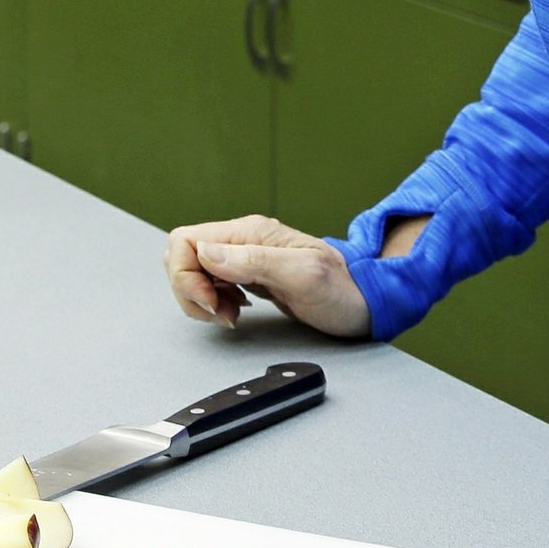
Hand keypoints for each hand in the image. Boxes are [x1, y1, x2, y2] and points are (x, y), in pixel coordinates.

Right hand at [164, 216, 370, 337]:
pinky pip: (211, 284)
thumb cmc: (341, 289)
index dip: (185, 275)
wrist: (364, 299)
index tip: (211, 302)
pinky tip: (236, 312)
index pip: (186, 240)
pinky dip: (214, 303)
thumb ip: (254, 260)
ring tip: (230, 314)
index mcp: (249, 233)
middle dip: (189, 289)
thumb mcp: (302, 275)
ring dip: (201, 299)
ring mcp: (244, 257)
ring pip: (193, 271)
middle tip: (219, 312)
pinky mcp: (249, 275)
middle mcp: (242, 240)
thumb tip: (206, 253)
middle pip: (183, 255)